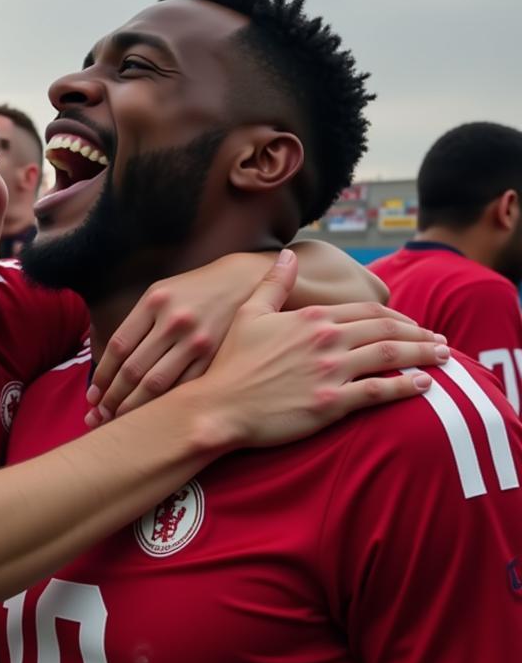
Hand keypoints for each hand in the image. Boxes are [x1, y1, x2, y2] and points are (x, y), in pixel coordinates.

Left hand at [87, 254, 267, 425]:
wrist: (243, 282)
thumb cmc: (192, 292)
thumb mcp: (160, 294)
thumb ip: (136, 325)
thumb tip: (107, 366)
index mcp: (154, 301)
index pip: (118, 347)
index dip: (102, 376)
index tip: (92, 396)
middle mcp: (175, 320)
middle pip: (133, 370)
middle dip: (112, 399)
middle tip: (99, 417)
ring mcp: (197, 340)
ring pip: (157, 384)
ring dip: (133, 408)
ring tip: (119, 421)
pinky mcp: (216, 356)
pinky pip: (184, 388)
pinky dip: (165, 405)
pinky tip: (153, 416)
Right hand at [196, 250, 447, 448]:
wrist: (219, 406)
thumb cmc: (231, 364)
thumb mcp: (249, 314)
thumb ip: (274, 283)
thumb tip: (290, 255)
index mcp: (311, 318)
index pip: (366, 311)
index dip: (395, 316)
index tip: (412, 324)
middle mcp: (326, 341)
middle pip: (387, 330)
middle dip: (419, 334)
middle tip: (439, 340)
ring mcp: (331, 372)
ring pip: (390, 357)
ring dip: (423, 356)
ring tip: (443, 357)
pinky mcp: (331, 403)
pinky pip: (379, 391)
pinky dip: (407, 386)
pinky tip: (424, 385)